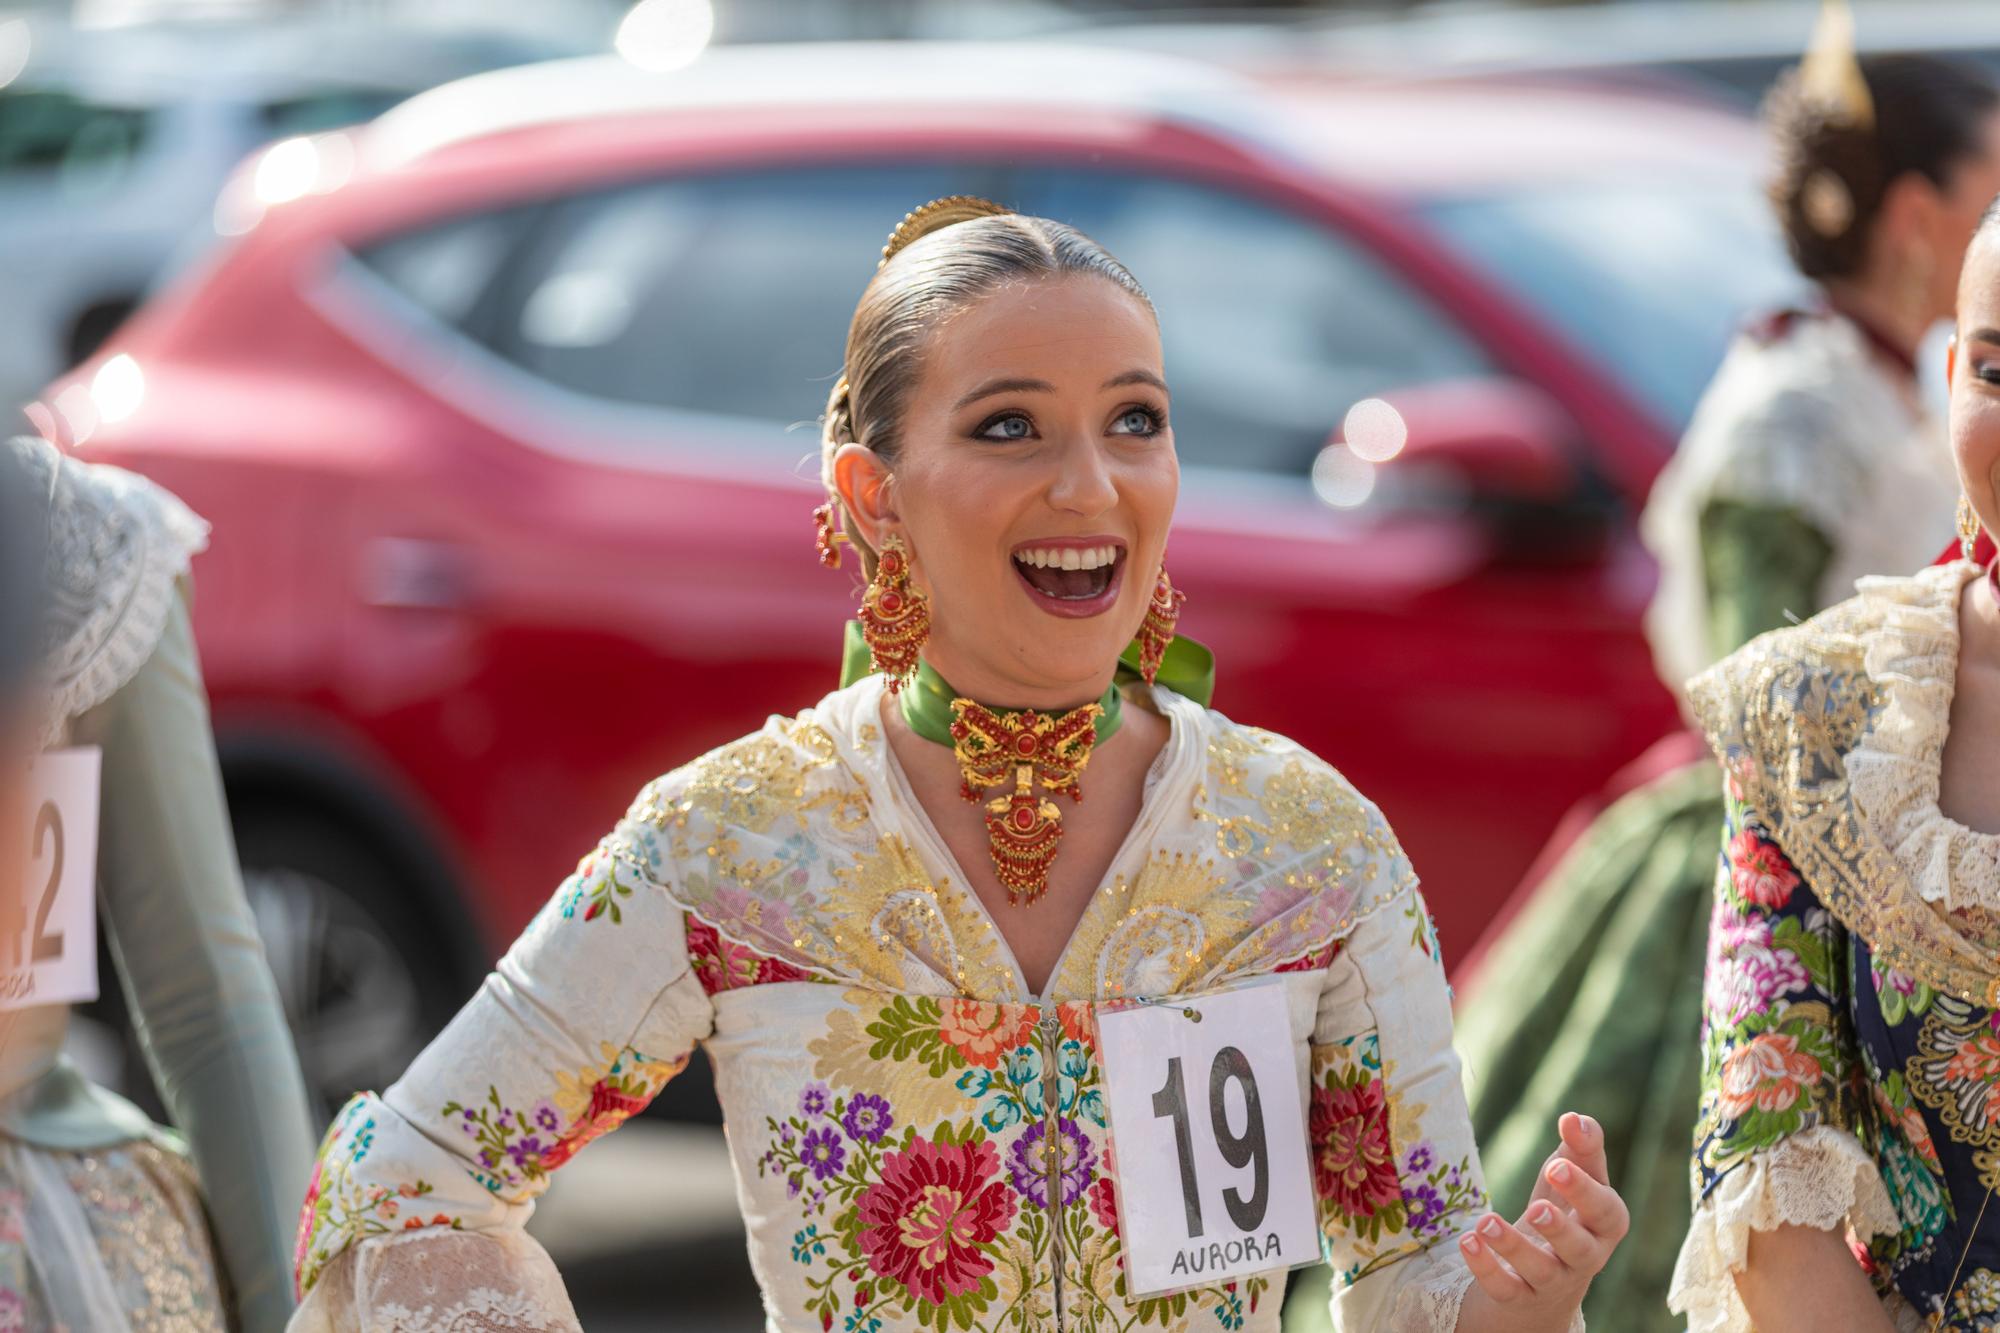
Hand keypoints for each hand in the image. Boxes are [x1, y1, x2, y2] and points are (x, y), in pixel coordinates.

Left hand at [1457, 1112, 1627, 1323]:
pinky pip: (1506, 1289)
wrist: (1547, 1278)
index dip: (1583, 1190)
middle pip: (1580, 1249)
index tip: (1554, 1165)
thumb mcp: (1576, 1175)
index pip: (1605, 1211)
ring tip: (1486, 1222)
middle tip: (1535, 1207)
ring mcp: (1553, 1282)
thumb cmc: (1567, 1209)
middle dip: (1558, 1228)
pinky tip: (1467, 1240)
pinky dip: (1486, 1267)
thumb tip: (1573, 1118)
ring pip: (1540, 1271)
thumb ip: (1581, 1145)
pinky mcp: (1521, 1298)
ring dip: (1513, 1247)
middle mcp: (1585, 1258)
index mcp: (1604, 1225)